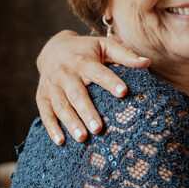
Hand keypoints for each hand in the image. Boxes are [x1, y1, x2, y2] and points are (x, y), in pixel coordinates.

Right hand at [36, 30, 150, 143]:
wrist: (52, 49)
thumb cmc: (86, 50)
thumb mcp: (105, 46)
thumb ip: (125, 55)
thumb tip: (147, 62)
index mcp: (83, 60)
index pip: (98, 72)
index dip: (110, 82)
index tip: (123, 92)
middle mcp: (65, 73)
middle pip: (76, 93)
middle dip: (87, 111)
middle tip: (98, 128)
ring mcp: (51, 85)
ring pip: (60, 105)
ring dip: (70, 122)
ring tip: (82, 138)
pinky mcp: (42, 96)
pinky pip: (45, 112)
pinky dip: (51, 127)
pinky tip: (61, 141)